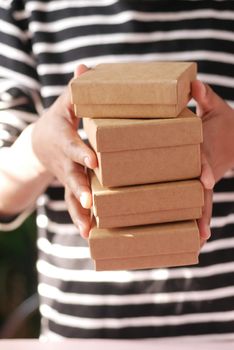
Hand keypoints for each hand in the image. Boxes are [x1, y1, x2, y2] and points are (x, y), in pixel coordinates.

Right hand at [32, 65, 96, 237]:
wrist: (40, 144)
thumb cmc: (57, 122)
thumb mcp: (64, 105)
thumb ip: (76, 91)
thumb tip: (86, 67)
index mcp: (64, 139)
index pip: (73, 146)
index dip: (81, 152)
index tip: (94, 161)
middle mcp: (64, 162)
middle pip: (72, 176)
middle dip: (79, 187)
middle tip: (89, 199)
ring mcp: (66, 177)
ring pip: (71, 195)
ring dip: (79, 212)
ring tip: (89, 230)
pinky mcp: (70, 187)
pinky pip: (74, 204)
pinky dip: (80, 219)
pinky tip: (90, 234)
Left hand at [192, 80, 233, 245]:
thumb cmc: (224, 122)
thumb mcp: (216, 107)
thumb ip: (205, 98)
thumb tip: (192, 83)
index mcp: (208, 152)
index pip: (206, 161)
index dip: (205, 169)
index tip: (205, 180)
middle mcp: (206, 171)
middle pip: (204, 192)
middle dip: (203, 210)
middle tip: (201, 233)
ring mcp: (205, 181)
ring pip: (202, 203)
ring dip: (201, 221)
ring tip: (198, 243)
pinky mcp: (201, 185)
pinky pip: (199, 203)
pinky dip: (200, 219)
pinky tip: (197, 238)